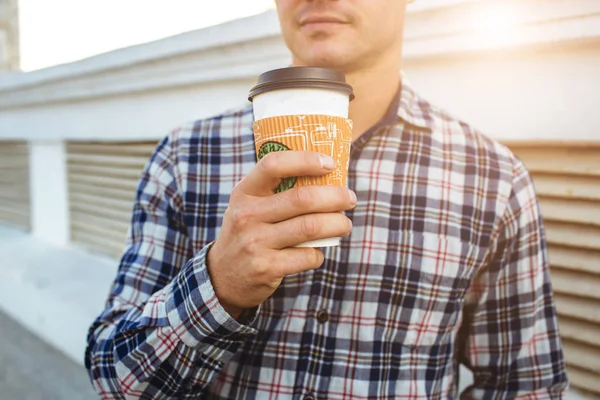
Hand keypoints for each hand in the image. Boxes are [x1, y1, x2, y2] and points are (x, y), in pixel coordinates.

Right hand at [206, 151, 356, 317]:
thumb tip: (327, 177)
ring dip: (337, 224)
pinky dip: (319, 253)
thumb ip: (276, 192)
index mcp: (244, 193)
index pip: (273, 165)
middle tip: (349, 198)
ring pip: (310, 227)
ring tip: (345, 224)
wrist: (222, 277)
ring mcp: (255, 243)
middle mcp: (246, 215)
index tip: (329, 163)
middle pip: (302, 198)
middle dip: (335, 197)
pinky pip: (307, 256)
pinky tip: (317, 251)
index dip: (305, 160)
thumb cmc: (247, 233)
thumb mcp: (249, 206)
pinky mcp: (266, 268)